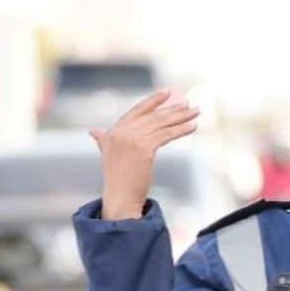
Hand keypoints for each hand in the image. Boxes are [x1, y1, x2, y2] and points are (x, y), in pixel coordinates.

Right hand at [89, 89, 200, 219]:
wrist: (120, 198)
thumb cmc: (117, 181)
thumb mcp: (109, 155)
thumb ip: (103, 140)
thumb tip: (93, 131)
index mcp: (113, 132)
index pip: (136, 111)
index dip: (153, 101)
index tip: (167, 92)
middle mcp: (121, 132)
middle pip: (152, 116)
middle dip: (172, 109)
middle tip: (189, 103)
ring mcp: (132, 138)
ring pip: (162, 124)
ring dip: (182, 117)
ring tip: (196, 112)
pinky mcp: (144, 147)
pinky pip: (167, 134)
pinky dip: (182, 129)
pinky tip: (193, 126)